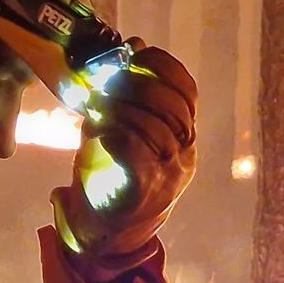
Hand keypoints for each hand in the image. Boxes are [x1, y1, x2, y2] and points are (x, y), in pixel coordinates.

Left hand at [50, 43, 196, 278]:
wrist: (107, 235)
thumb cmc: (113, 176)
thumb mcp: (123, 129)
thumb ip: (127, 94)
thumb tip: (132, 47)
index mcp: (183, 137)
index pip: (187, 92)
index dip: (162, 67)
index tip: (135, 53)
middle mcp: (183, 156)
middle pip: (173, 108)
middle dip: (137, 86)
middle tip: (107, 82)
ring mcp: (168, 177)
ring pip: (156, 130)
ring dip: (122, 110)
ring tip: (97, 106)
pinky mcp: (144, 195)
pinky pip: (138, 159)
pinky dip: (118, 138)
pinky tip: (100, 132)